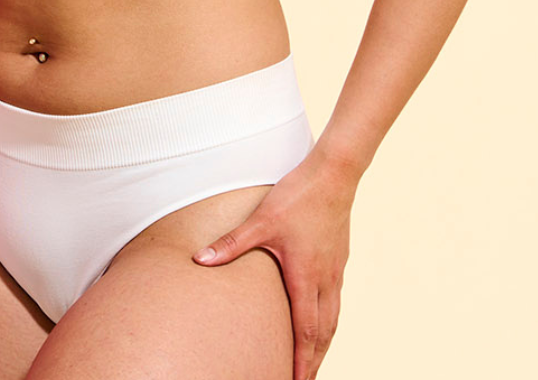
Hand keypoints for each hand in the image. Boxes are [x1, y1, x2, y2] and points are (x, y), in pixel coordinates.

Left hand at [193, 155, 355, 379]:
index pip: (306, 331)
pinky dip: (328, 322)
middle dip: (313, 361)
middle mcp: (325, 279)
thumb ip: (229, 244)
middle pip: (323, 333)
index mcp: (305, 276)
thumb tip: (198, 260)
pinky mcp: (338, 260)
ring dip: (322, 344)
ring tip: (312, 363)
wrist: (334, 176)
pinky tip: (320, 323)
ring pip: (333, 319)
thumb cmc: (297, 197)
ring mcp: (335, 271)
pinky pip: (335, 301)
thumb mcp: (259, 221)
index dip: (302, 360)